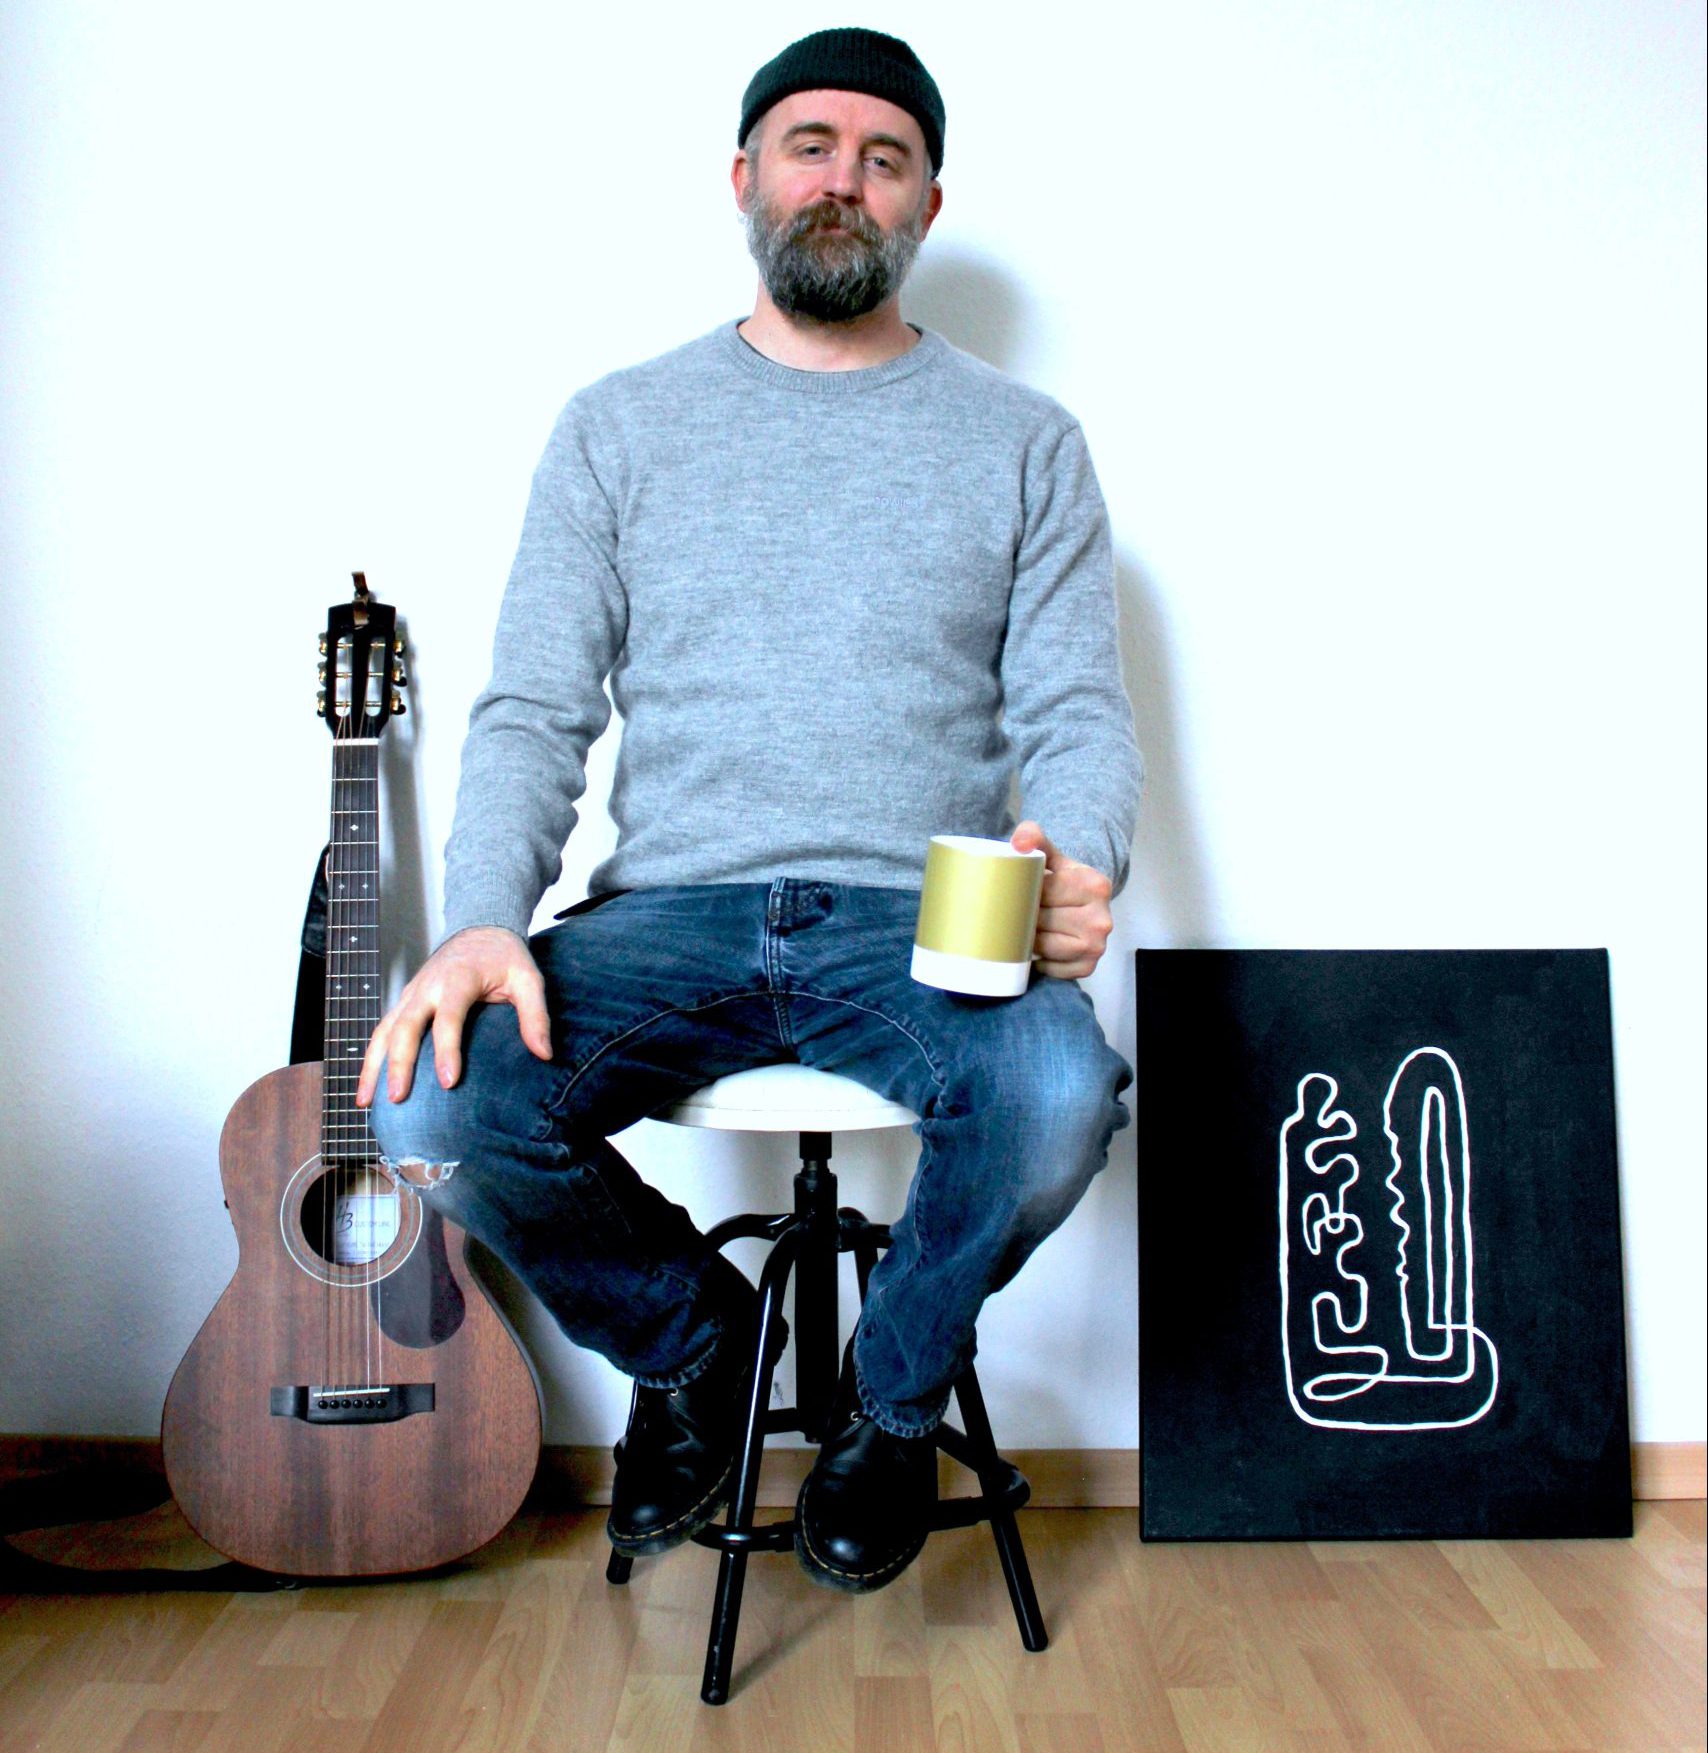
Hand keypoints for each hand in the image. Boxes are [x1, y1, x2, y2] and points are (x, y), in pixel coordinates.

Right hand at [355, 926, 551, 1106]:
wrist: (481, 929)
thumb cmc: (505, 957)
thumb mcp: (529, 979)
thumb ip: (535, 1015)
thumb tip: (544, 1054)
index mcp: (458, 978)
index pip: (449, 1018)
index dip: (447, 1050)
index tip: (449, 1083)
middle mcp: (427, 986)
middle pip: (406, 1026)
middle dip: (400, 1063)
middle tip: (399, 1099)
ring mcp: (411, 994)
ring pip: (385, 1030)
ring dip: (374, 1065)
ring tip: (368, 1102)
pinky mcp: (405, 1002)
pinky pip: (382, 1031)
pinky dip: (372, 1058)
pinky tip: (368, 1089)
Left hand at [1010, 821, 1113, 979]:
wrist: (1086, 904)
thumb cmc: (1063, 880)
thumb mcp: (1053, 855)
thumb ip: (1034, 838)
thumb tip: (1019, 843)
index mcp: (1095, 885)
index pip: (1045, 891)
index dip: (1024, 891)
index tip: (1017, 890)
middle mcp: (1102, 919)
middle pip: (1042, 920)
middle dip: (1023, 916)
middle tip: (1013, 910)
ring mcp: (1097, 946)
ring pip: (1044, 946)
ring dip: (1029, 938)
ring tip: (1023, 927)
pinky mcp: (1087, 967)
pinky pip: (1051, 968)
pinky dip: (1039, 960)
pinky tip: (1036, 948)